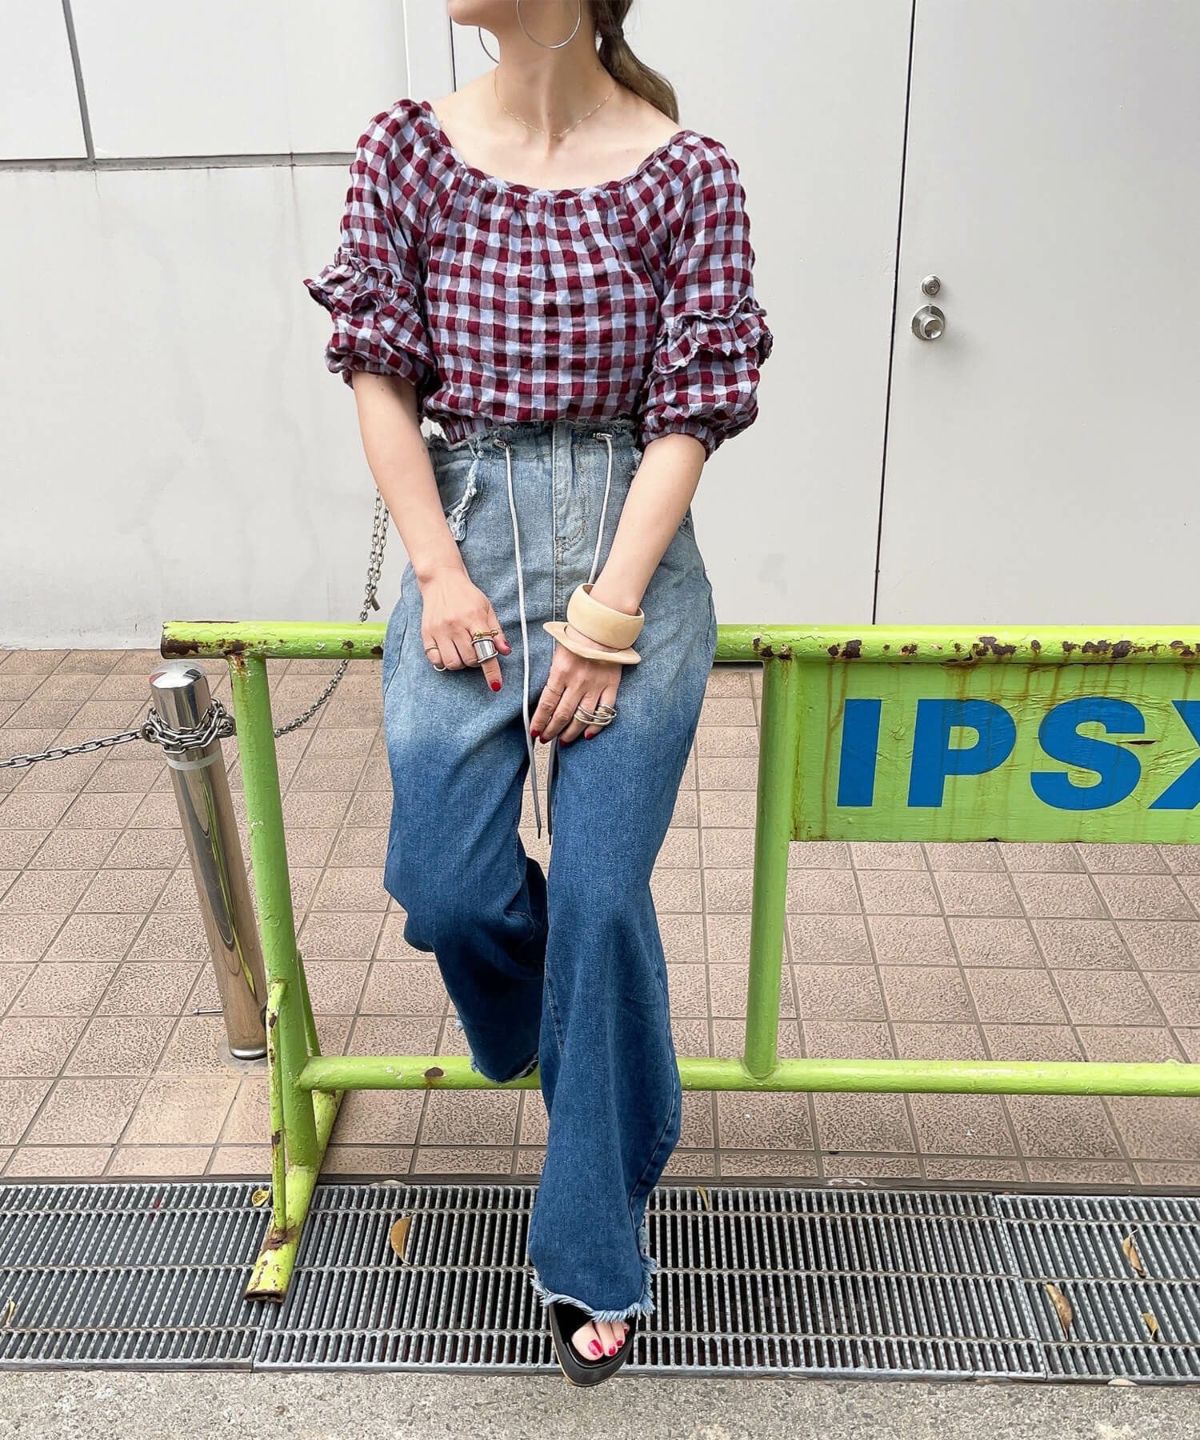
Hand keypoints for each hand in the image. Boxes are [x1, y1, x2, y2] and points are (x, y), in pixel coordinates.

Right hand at [418, 567, 510, 690]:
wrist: (441, 580)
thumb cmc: (467, 595)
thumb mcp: (487, 608)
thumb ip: (496, 631)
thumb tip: (505, 651)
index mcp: (474, 617)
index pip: (486, 649)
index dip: (491, 671)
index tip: (495, 685)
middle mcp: (455, 624)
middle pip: (469, 659)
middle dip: (476, 661)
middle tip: (476, 651)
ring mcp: (439, 630)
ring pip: (452, 663)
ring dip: (461, 663)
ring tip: (462, 651)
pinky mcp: (426, 633)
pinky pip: (436, 659)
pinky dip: (444, 661)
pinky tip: (449, 651)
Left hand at [532, 624, 624, 743]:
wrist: (603, 625)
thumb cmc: (577, 636)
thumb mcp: (557, 652)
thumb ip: (553, 675)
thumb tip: (546, 699)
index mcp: (560, 672)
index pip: (547, 704)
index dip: (540, 721)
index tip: (534, 732)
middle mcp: (578, 682)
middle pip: (562, 714)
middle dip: (552, 730)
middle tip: (546, 739)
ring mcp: (596, 685)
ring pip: (582, 717)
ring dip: (571, 733)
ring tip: (563, 741)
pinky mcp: (611, 685)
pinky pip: (605, 711)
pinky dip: (596, 725)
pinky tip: (587, 735)